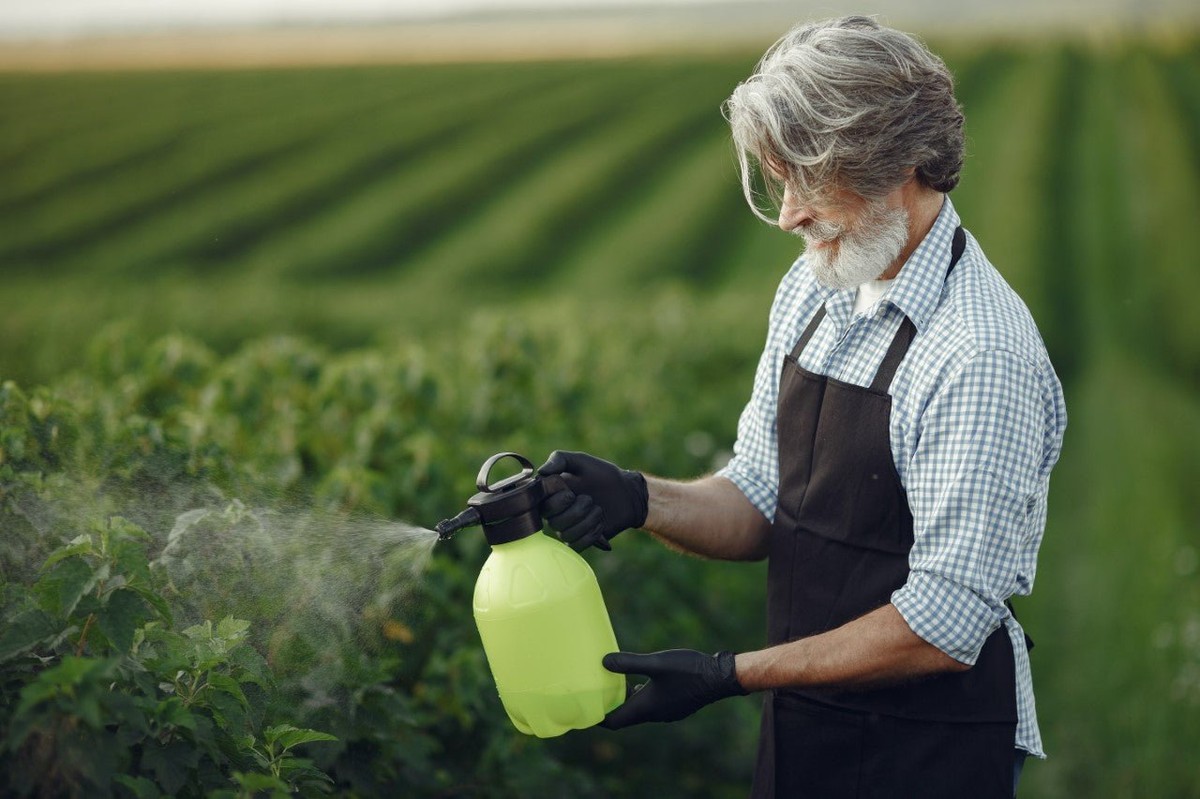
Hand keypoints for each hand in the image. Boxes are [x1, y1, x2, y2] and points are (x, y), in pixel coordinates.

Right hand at [538, 450, 647, 551]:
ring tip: (598, 510)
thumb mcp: (581, 460)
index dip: (557, 500)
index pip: (540, 505)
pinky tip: (600, 523)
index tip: (570, 491)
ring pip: (566, 535)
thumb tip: (541, 471)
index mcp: (552, 494)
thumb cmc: (602, 474)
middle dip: (576, 510)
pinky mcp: (581, 540)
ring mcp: (568, 528)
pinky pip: (577, 545)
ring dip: (587, 521)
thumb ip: (559, 459)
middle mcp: (556, 513)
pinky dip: (591, 534)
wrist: (627, 492)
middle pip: (553, 522)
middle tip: (589, 499)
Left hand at [599, 649, 747, 728]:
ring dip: (627, 700)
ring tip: (616, 684)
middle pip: (625, 717)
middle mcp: (655, 714)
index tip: (583, 709)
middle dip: (610, 707)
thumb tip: (603, 661)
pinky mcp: (676, 704)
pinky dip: (641, 697)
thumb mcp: (657, 663)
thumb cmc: (689, 670)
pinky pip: (652, 705)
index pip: (614, 721)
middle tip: (596, 693)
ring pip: (639, 710)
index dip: (598, 717)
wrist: (721, 678)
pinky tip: (642, 681)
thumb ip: (629, 663)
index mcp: (646, 708)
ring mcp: (667, 711)